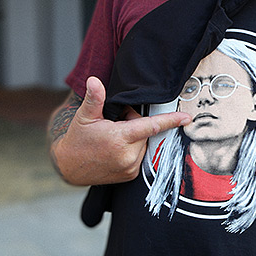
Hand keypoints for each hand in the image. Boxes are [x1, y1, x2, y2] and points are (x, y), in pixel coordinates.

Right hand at [51, 76, 190, 185]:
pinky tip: (117, 150)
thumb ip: (94, 98)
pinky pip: (141, 156)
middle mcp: (128, 155)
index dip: (171, 121)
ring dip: (135, 138)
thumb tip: (94, 80)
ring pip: (144, 144)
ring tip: (114, 138)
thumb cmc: (78, 139)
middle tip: (115, 123)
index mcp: (119, 138)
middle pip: (145, 132)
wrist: (68, 167)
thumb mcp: (84, 116)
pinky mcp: (131, 175)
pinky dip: (134, 150)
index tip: (187, 118)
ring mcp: (130, 167)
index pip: (151, 126)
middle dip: (135, 124)